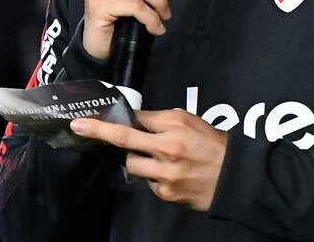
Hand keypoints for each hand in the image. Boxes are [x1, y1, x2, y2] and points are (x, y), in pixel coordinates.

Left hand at [71, 110, 227, 210]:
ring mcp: (165, 174)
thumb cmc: (212, 144)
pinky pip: (148, 182)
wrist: (234, 176)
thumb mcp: (189, 121)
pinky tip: (169, 174)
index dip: (107, 119)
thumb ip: (160, 120)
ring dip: (137, 160)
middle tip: (79, 127)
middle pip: (124, 140)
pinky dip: (153, 177)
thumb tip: (134, 119)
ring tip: (155, 158)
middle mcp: (168, 149)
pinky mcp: (166, 193)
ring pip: (132, 165)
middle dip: (100, 133)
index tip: (83, 120)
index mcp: (175, 126)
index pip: (134, 120)